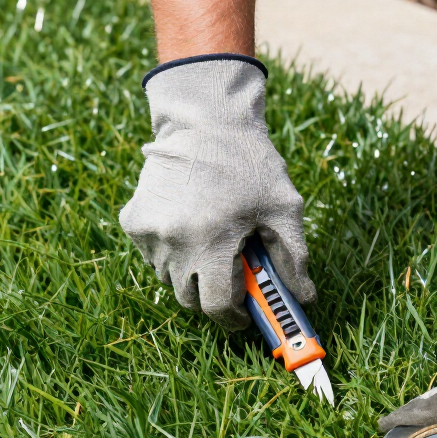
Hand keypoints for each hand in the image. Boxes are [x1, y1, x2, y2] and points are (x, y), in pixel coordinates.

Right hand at [119, 55, 314, 328]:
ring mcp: (148, 230)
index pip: (215, 305)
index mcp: (212, 241)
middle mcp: (173, 240)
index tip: (243, 315)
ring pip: (168, 277)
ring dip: (190, 272)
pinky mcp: (132, 219)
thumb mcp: (283, 208)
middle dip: (212, 294)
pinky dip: (170, 251)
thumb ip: (294, 257)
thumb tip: (304, 297)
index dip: (232, 317)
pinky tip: (189, 225)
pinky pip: (152, 254)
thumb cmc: (250, 163)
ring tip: (212, 242)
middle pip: (189, 298)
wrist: (206, 120)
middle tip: (232, 274)